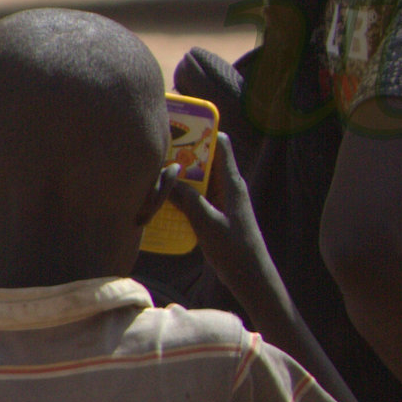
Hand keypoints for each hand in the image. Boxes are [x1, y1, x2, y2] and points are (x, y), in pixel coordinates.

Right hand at [161, 141, 292, 332]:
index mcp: (231, 183)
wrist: (250, 276)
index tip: (178, 126)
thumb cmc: (236, 250)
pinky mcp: (214, 213)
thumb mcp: (208, 223)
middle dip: (182, 153)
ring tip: (151, 171)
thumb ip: (189, 200)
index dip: (202, 131)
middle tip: (154, 151)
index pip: (220, 144)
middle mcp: (227, 187)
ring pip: (197, 178)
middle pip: (204, 159)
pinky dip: (180, 193)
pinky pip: (195, 195)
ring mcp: (221, 200)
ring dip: (179, 175)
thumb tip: (167, 177)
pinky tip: (160, 198)